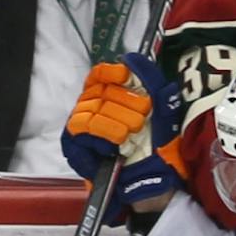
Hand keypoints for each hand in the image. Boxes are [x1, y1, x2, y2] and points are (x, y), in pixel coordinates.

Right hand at [60, 52, 185, 216]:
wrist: (151, 179)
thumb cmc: (157, 144)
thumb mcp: (162, 108)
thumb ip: (151, 79)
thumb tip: (132, 56)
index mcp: (112, 95)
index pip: (100, 73)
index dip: (112, 72)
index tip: (126, 76)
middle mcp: (92, 106)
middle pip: (98, 91)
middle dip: (123, 105)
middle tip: (140, 123)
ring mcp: (81, 125)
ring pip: (91, 110)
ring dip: (116, 124)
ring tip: (130, 138)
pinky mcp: (73, 144)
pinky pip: (82, 130)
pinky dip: (101, 137)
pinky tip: (115, 148)